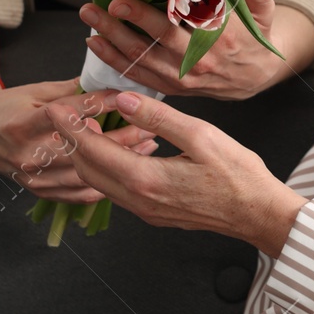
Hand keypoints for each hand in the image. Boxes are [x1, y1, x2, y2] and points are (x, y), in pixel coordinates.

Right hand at [0, 74, 155, 203]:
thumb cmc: (9, 106)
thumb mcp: (36, 90)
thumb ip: (71, 90)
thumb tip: (107, 80)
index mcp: (24, 124)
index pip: (71, 114)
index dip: (103, 104)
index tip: (128, 97)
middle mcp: (28, 154)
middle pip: (84, 148)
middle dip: (122, 137)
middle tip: (150, 128)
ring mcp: (33, 177)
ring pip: (85, 173)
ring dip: (119, 162)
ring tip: (147, 149)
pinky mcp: (38, 190)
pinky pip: (76, 194)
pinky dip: (103, 184)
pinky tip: (125, 172)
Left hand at [45, 90, 307, 257]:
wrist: (257, 213)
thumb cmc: (236, 173)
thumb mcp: (201, 135)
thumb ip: (158, 117)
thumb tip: (122, 100)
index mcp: (146, 178)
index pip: (93, 151)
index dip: (71, 127)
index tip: (57, 107)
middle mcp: (139, 200)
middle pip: (88, 170)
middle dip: (72, 141)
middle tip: (67, 114)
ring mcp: (145, 210)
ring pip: (100, 182)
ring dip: (88, 156)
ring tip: (87, 128)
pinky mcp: (154, 213)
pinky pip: (117, 190)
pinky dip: (107, 168)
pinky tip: (118, 149)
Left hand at [80, 0, 313, 99]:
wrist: (256, 74)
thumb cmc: (256, 32)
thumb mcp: (262, 5)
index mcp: (220, 36)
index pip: (182, 20)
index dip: (152, 10)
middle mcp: (199, 60)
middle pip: (156, 42)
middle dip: (125, 24)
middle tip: (101, 7)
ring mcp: (183, 78)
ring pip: (141, 60)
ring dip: (111, 41)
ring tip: (89, 20)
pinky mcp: (172, 88)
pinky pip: (138, 75)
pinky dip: (115, 61)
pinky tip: (96, 43)